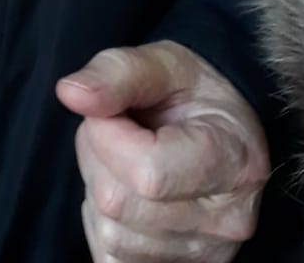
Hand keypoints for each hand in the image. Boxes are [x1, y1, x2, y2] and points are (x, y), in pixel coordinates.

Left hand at [55, 41, 268, 261]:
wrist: (219, 124)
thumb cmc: (191, 90)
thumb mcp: (161, 61)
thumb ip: (117, 72)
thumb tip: (71, 93)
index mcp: (232, 160)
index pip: (147, 174)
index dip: (106, 136)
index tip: (111, 109)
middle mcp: (226, 219)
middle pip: (119, 205)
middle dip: (96, 156)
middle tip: (117, 128)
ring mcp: (205, 253)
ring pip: (110, 235)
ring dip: (97, 189)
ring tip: (125, 158)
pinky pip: (112, 260)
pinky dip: (103, 224)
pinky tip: (126, 193)